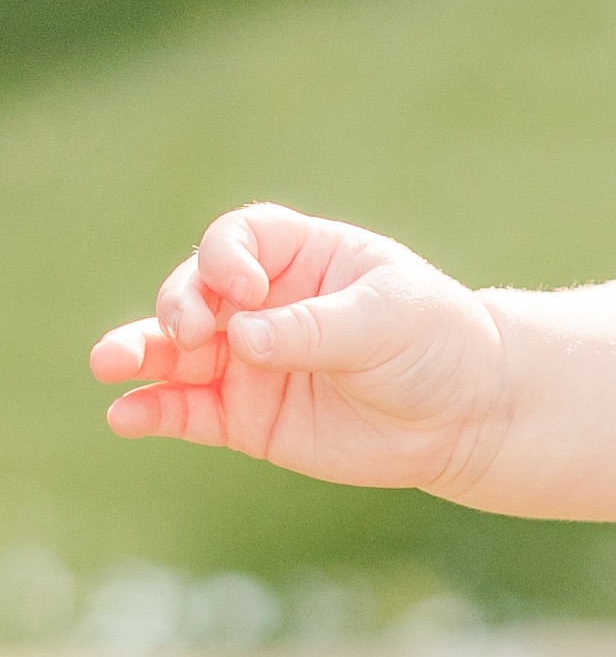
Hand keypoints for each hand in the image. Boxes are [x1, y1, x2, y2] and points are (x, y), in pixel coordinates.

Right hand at [90, 206, 513, 490]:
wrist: (464, 414)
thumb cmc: (434, 343)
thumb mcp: (385, 322)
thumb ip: (312, 330)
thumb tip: (241, 341)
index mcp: (301, 256)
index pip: (237, 240)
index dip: (225, 259)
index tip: (245, 291)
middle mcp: (262, 304)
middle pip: (194, 292)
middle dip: (179, 307)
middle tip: (187, 332)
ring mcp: (246, 360)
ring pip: (175, 352)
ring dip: (138, 353)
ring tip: (110, 363)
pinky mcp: (243, 416)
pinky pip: (185, 410)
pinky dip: (152, 410)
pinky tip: (125, 416)